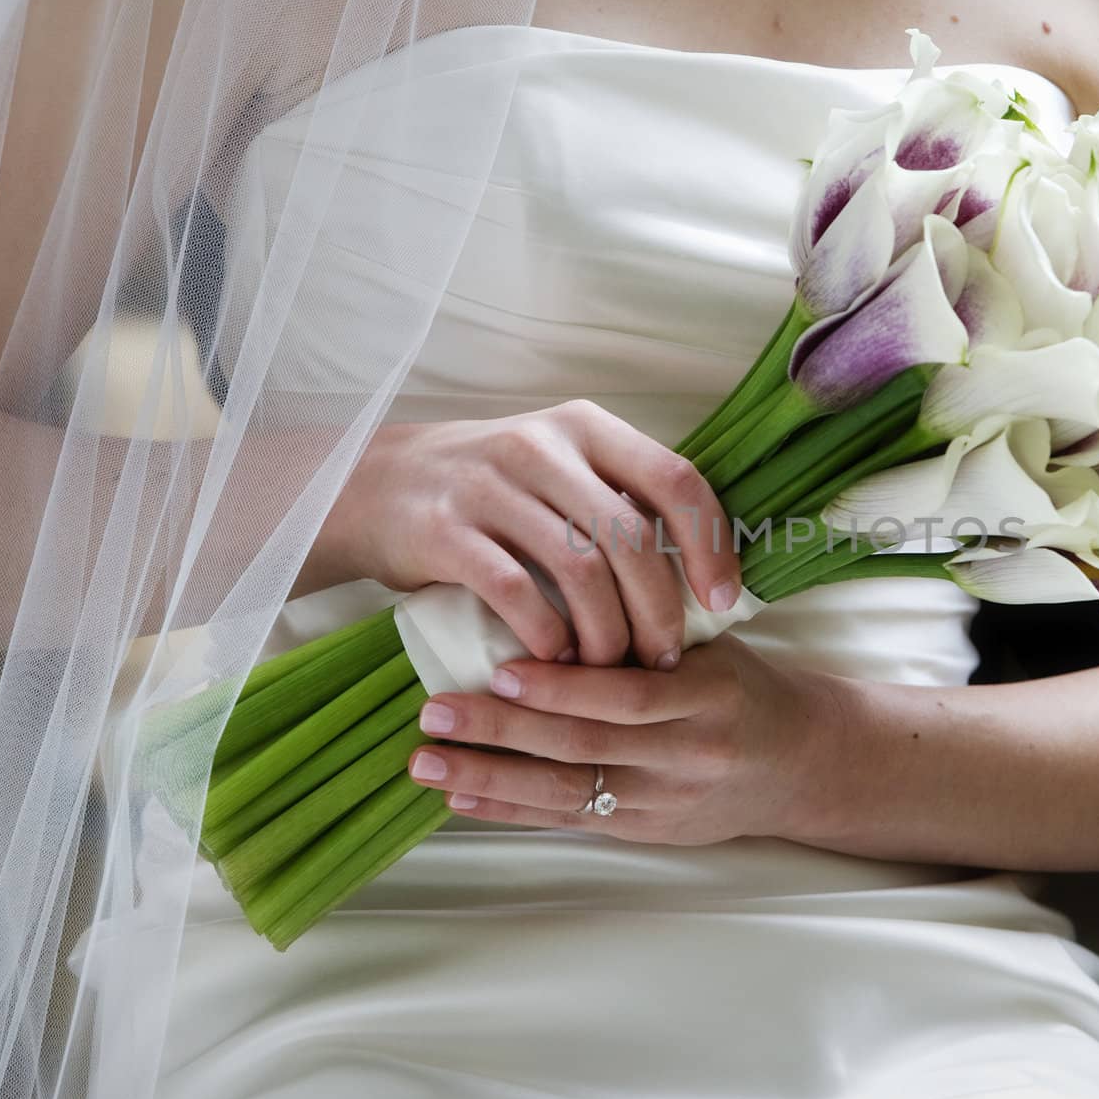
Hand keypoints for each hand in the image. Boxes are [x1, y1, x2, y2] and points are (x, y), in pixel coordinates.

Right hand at [304, 401, 740, 668]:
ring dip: (608, 632)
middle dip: (659, 608)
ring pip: (580, 569)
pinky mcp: (446, 529)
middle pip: (631, 536)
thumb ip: (621, 501)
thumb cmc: (493, 491)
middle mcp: (543, 446)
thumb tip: (703, 573)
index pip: (676, 480)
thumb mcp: (561, 470)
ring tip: (615, 670)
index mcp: (588, 428)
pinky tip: (558, 664)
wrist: (375, 484)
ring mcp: (491, 484)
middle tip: (665, 657)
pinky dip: (548, 637)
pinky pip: (516, 592)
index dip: (711, 545)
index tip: (723, 603)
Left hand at [405, 634, 839, 843]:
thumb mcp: (712, 648)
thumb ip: (646, 631)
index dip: (561, 689)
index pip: (627, 696)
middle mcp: (687, 756)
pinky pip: (572, 820)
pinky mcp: (648, 832)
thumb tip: (553, 585)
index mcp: (707, 697)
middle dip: (503, 732)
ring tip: (428, 761)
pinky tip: (461, 796)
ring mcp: (665, 801)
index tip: (500, 670)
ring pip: (569, 791)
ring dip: (491, 777)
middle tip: (434, 711)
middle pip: (584, 747)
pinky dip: (512, 809)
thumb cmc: (745, 689)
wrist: (804, 764)